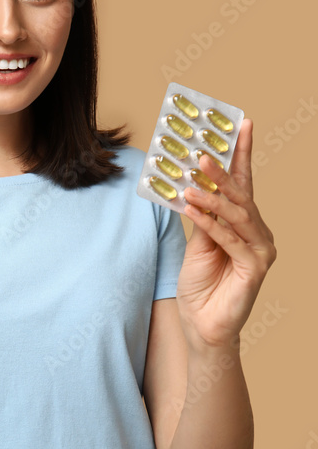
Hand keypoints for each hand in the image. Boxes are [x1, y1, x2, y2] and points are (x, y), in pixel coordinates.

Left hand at [175, 119, 276, 350]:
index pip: (244, 183)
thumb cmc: (200, 285)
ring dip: (212, 198)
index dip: (242, 154)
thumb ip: (199, 217)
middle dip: (221, 172)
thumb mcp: (196, 244)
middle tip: (201, 153)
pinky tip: (191, 210)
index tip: (242, 124)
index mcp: (245, 224)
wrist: (203, 325)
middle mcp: (258, 234)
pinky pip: (229, 239)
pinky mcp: (254, 268)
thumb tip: (189, 186)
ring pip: (237, 215)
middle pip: (241, 195)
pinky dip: (209, 223)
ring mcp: (260, 251)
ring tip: (190, 184)